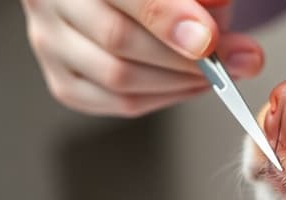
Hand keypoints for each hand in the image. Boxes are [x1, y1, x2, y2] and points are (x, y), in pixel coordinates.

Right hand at [21, 0, 263, 116]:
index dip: (168, 18)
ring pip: (118, 78)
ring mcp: (49, 42)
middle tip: (236, 61)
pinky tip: (191, 83)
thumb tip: (219, 23)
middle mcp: (50, 1)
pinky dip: (164, 97)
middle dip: (186, 58)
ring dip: (180, 81)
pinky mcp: (63, 80)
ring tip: (220, 72)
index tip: (209, 39)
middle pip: (117, 39)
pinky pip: (117, 102)